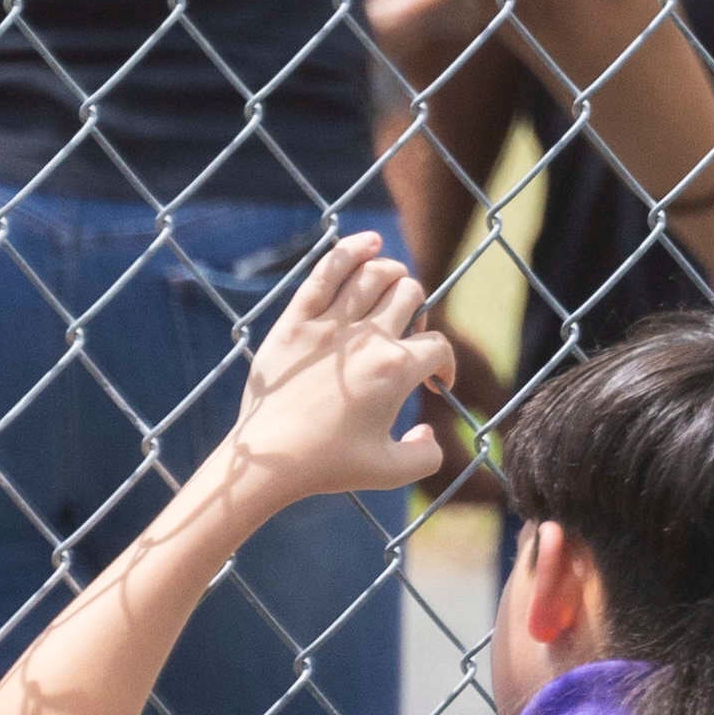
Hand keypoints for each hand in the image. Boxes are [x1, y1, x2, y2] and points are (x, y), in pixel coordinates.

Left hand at [215, 233, 462, 505]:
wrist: (269, 459)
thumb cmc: (329, 465)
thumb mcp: (391, 472)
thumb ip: (426, 455)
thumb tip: (429, 431)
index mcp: (397, 370)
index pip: (438, 347)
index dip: (445, 366)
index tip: (434, 383)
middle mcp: (368, 338)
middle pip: (410, 296)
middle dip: (418, 312)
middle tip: (405, 335)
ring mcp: (331, 324)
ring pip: (376, 274)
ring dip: (393, 277)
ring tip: (392, 291)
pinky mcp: (296, 319)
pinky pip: (327, 270)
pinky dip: (352, 249)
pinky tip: (370, 242)